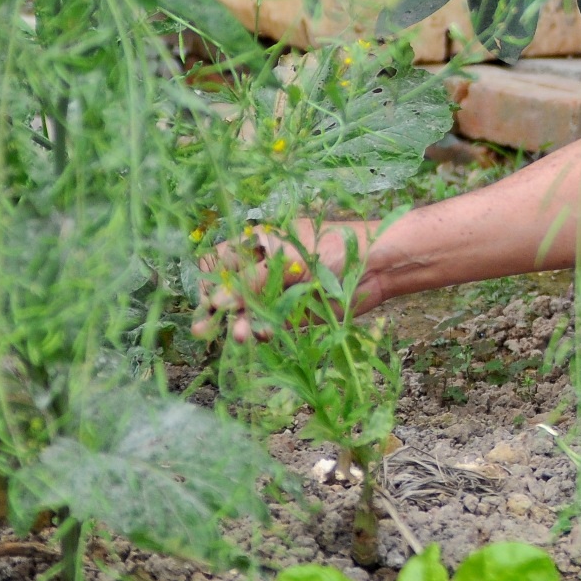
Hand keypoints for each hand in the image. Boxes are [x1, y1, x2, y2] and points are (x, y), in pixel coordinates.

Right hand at [190, 219, 376, 342]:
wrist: (376, 265)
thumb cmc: (333, 247)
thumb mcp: (289, 260)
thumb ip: (254, 281)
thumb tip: (217, 301)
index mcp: (258, 244)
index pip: (220, 261)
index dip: (211, 280)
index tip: (208, 297)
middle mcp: (263, 268)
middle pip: (230, 290)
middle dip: (217, 309)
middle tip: (203, 328)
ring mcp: (277, 291)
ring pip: (248, 310)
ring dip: (240, 323)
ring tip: (239, 336)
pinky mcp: (292, 313)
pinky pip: (269, 324)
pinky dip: (263, 331)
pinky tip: (261, 336)